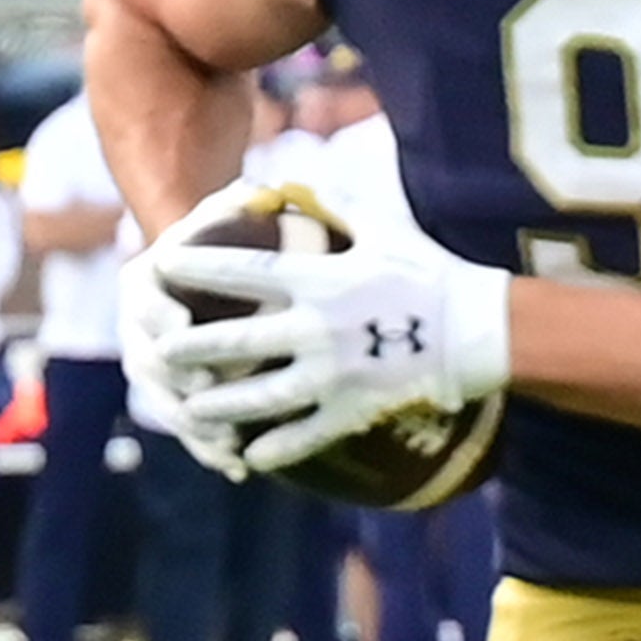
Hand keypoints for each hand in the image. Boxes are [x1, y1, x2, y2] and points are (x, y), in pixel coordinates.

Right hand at [118, 226, 248, 476]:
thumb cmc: (225, 241)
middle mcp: (137, 329)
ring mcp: (152, 368)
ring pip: (165, 403)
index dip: (157, 316)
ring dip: (194, 425)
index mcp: (142, 282)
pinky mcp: (173, 398)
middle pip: (148, 362)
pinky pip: (187, 428)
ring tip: (229, 440)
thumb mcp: (226, 215)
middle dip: (175, 380)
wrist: (205, 276)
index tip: (180, 326)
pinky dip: (209, 448)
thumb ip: (235, 202)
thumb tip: (253, 189)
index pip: (142, 301)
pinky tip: (238, 467)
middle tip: (207, 388)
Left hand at [152, 221, 513, 475]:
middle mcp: (320, 327)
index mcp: (322, 279)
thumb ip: (332, 207)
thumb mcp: (382, 230)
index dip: (197, 266)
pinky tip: (248, 457)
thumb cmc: (430, 273)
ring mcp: (336, 372)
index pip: (244, 271)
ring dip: (220, 405)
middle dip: (190, 347)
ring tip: (189, 410)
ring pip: (261, 396)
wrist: (482, 329)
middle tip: (158, 352)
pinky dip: (275, 448)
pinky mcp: (355, 408)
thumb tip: (290, 183)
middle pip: (238, 340)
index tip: (159, 263)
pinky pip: (306, 434)